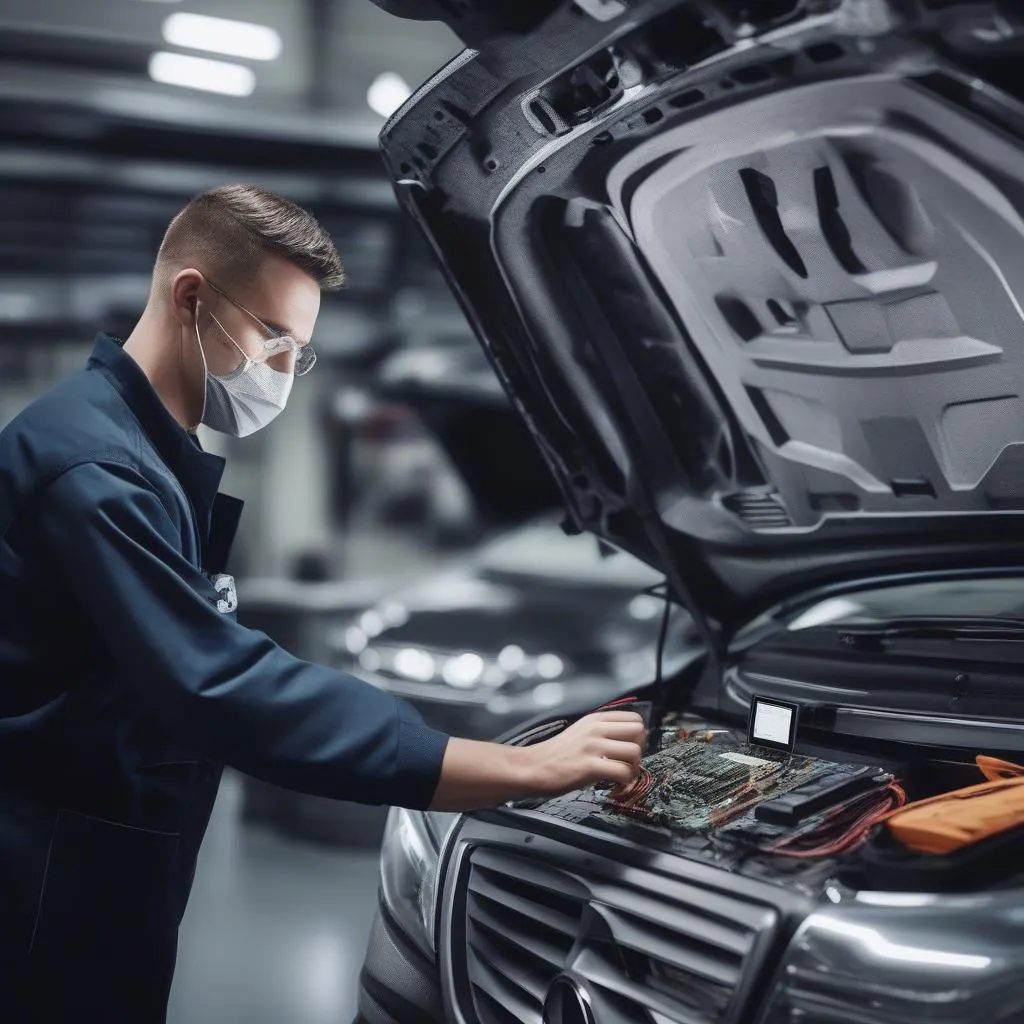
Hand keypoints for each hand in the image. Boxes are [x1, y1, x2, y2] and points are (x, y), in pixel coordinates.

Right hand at [520, 711, 645, 797]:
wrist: (531, 768)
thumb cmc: (554, 755)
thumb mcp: (580, 732)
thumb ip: (601, 732)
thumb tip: (626, 741)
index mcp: (595, 720)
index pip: (634, 718)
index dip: (638, 736)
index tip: (628, 750)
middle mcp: (596, 729)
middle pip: (639, 732)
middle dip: (639, 751)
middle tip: (627, 764)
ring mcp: (593, 747)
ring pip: (634, 753)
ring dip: (633, 770)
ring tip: (621, 780)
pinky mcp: (590, 767)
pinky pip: (623, 773)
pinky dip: (625, 785)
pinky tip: (615, 790)